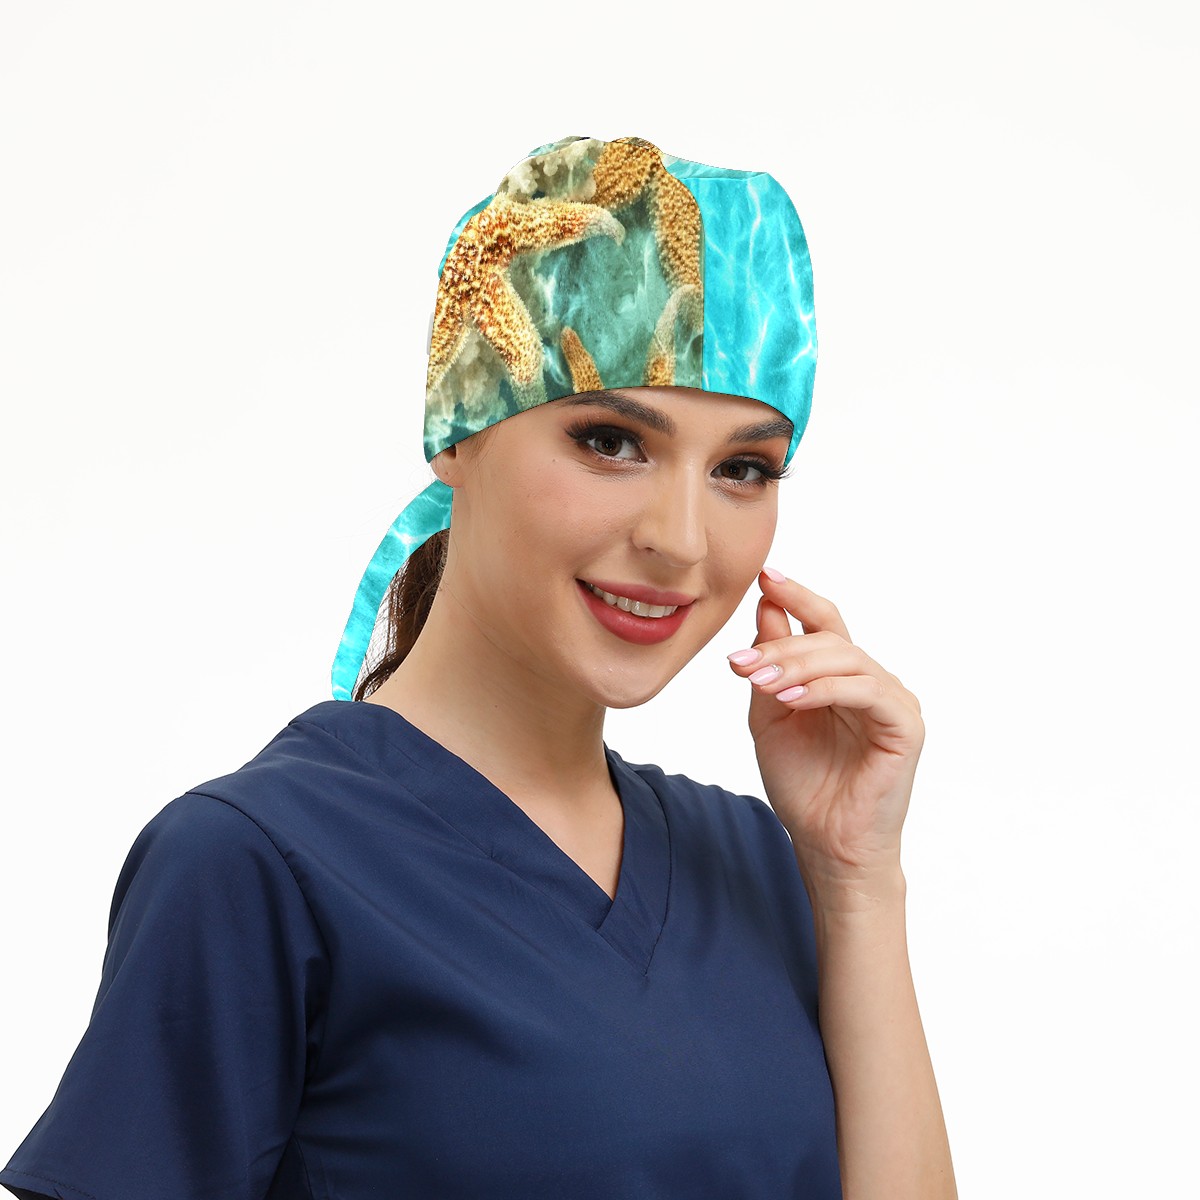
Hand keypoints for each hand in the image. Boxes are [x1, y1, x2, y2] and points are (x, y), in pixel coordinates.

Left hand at [726, 568, 924, 894]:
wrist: (825, 843)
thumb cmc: (803, 785)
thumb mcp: (771, 715)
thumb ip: (770, 666)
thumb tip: (765, 608)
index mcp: (841, 677)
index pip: (823, 621)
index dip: (796, 595)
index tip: (764, 575)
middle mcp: (871, 681)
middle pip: (829, 638)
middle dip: (781, 644)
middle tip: (740, 662)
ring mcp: (892, 701)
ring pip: (845, 659)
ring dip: (797, 665)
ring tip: (759, 681)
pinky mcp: (905, 726)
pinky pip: (865, 692)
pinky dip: (825, 690)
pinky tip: (791, 700)